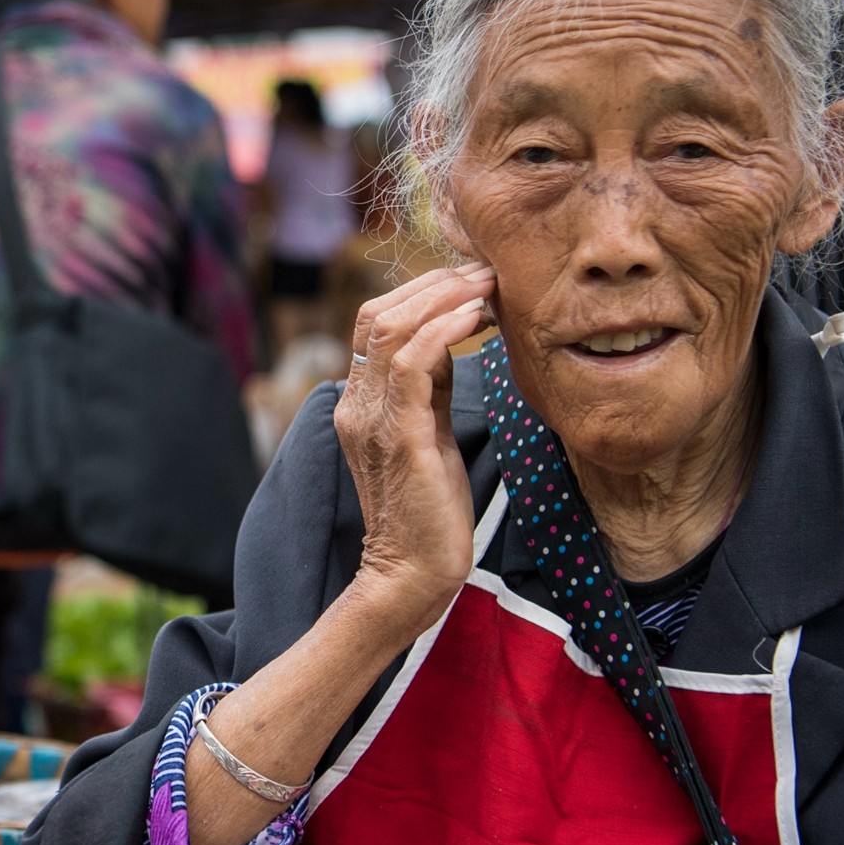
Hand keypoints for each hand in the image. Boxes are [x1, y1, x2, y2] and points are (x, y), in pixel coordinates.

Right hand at [335, 264, 496, 639]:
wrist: (413, 573)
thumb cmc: (429, 511)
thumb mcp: (429, 433)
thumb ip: (428, 387)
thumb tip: (450, 337)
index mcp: (360, 401)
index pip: (376, 321)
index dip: (422, 291)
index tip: (472, 282)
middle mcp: (356, 403)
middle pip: (378, 312)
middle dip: (435, 282)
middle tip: (486, 270)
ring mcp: (372, 418)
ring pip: (390, 326)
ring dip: (444, 296)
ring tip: (487, 285)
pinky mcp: (399, 436)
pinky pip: (411, 362)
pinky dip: (443, 329)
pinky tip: (476, 318)